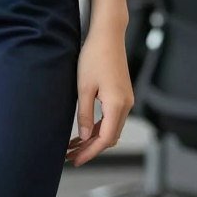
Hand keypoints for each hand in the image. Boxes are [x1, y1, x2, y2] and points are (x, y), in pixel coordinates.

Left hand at [66, 25, 133, 166]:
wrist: (108, 36)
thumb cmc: (94, 56)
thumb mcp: (84, 87)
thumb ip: (84, 113)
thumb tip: (83, 135)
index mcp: (117, 105)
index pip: (105, 139)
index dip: (90, 152)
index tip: (76, 160)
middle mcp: (126, 105)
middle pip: (109, 137)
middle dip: (91, 149)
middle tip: (71, 155)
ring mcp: (125, 100)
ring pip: (111, 129)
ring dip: (93, 138)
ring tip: (73, 145)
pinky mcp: (122, 95)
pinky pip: (111, 118)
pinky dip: (98, 127)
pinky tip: (84, 130)